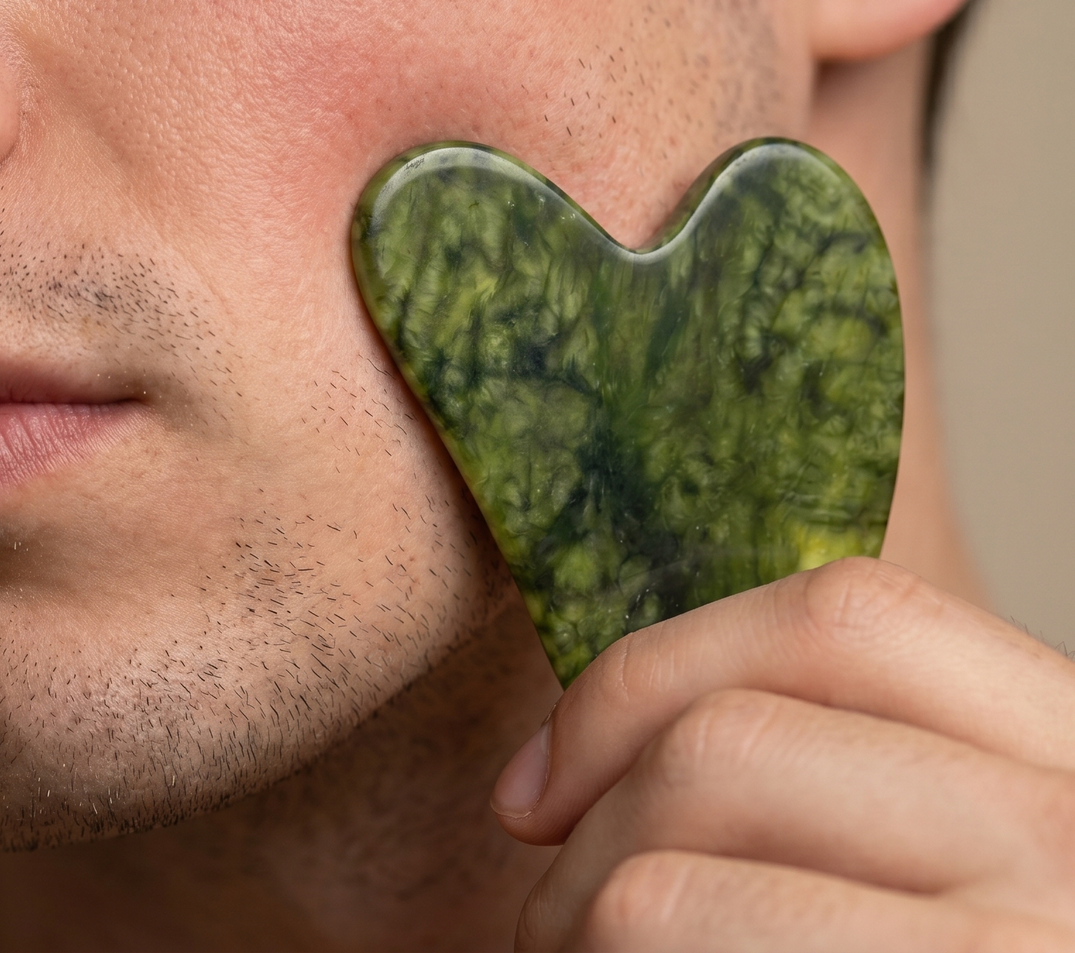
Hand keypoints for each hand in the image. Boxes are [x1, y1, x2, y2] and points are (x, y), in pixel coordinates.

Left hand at [492, 558, 1074, 950]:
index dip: (657, 671)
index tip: (549, 778)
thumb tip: (566, 776)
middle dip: (584, 835)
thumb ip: (857, 786)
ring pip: (661, 891)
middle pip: (725, 748)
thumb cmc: (987, 950)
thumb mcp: (978, 867)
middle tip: (550, 925)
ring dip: (573, 936)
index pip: (846, 618)